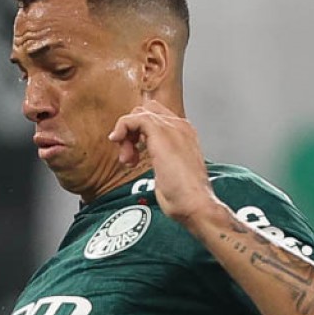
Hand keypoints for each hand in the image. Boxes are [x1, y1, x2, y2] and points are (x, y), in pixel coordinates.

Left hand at [107, 98, 217, 223]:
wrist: (195, 203)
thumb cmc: (185, 197)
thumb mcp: (169, 173)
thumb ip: (159, 160)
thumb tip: (144, 160)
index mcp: (185, 135)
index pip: (157, 118)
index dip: (139, 132)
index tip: (134, 155)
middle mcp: (180, 127)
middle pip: (146, 111)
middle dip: (132, 132)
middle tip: (129, 157)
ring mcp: (172, 128)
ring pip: (138, 113)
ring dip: (126, 136)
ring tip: (128, 160)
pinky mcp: (161, 132)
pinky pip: (134, 118)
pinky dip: (121, 127)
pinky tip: (118, 142)